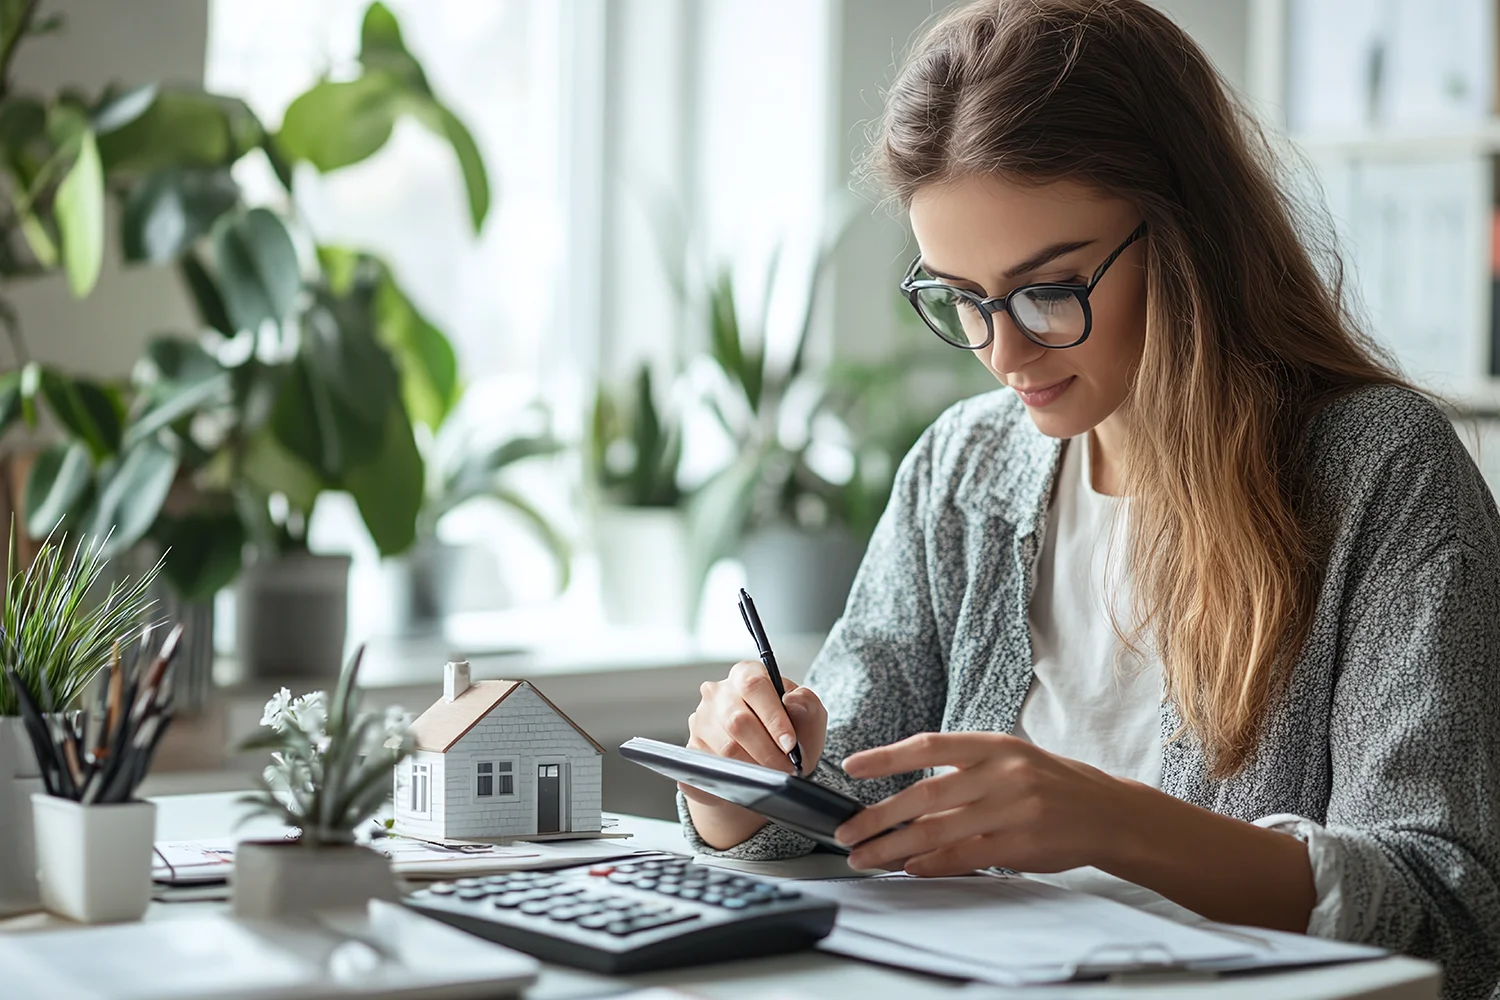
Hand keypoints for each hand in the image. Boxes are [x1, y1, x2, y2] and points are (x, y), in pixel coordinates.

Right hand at [680, 661, 827, 849]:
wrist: (765, 763)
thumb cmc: (788, 733)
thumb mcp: (808, 717)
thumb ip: (807, 705)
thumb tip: (793, 702)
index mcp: (746, 675)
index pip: (754, 687)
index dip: (774, 717)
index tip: (790, 745)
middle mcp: (718, 694)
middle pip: (737, 721)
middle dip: (767, 751)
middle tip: (786, 769)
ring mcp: (701, 721)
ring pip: (725, 748)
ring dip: (754, 767)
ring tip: (774, 777)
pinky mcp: (693, 749)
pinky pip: (710, 768)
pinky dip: (734, 780)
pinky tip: (750, 785)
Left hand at [832, 732, 1136, 875]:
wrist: (1107, 813)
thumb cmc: (1048, 783)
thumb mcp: (1009, 760)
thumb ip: (962, 773)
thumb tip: (903, 800)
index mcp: (994, 745)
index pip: (929, 745)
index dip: (887, 756)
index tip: (850, 766)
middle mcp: (1002, 773)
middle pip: (926, 795)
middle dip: (878, 816)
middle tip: (845, 831)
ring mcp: (1013, 810)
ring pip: (939, 831)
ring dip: (894, 847)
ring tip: (864, 856)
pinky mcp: (1022, 846)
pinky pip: (966, 857)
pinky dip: (932, 864)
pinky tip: (908, 868)